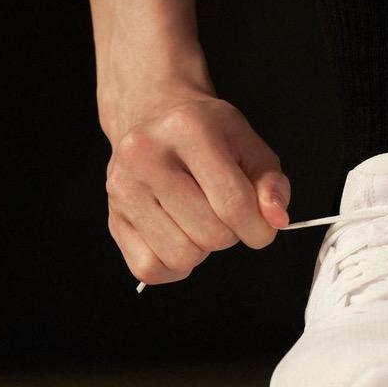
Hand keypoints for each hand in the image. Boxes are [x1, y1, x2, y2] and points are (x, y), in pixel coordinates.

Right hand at [102, 74, 288, 285]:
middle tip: (224, 213)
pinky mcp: (111, 216)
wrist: (155, 117)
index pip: (233, 204)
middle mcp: (146, 155)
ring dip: (202, 249)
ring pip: (181, 255)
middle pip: (209, 234)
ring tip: (199, 220)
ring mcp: (122, 187)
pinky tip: (180, 237)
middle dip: (230, 234)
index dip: (259, 229)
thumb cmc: (210, 136)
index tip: (262, 229)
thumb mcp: (250, 146)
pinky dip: (173, 265)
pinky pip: (149, 268)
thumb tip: (275, 219)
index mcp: (189, 130)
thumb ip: (271, 184)